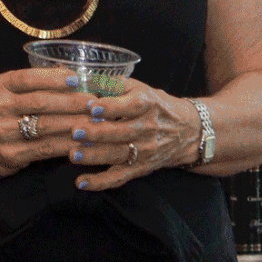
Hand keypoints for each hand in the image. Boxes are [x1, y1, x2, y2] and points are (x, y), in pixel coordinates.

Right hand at [0, 67, 103, 180]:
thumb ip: (34, 85)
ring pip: (46, 126)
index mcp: (1, 86)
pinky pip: (46, 148)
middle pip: (41, 102)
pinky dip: (68, 144)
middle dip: (73, 102)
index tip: (78, 79)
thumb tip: (77, 76)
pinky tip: (84, 141)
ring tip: (97, 121)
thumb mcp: (6, 92)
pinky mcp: (11, 154)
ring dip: (76, 123)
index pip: (29, 77)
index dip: (55, 78)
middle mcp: (0, 106)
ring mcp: (4, 132)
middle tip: (96, 103)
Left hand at [68, 80, 203, 191]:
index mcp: (148, 104)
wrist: (188, 132)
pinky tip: (81, 183)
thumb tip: (84, 79)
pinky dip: (100, 182)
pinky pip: (119, 178)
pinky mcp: (140, 168)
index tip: (92, 106)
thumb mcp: (141, 89)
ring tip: (73, 155)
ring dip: (95, 156)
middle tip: (75, 130)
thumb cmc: (156, 106)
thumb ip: (114, 84)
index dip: (111, 107)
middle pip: (122, 132)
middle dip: (97, 133)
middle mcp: (148, 128)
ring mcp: (145, 151)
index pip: (131, 106)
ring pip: (118, 155)